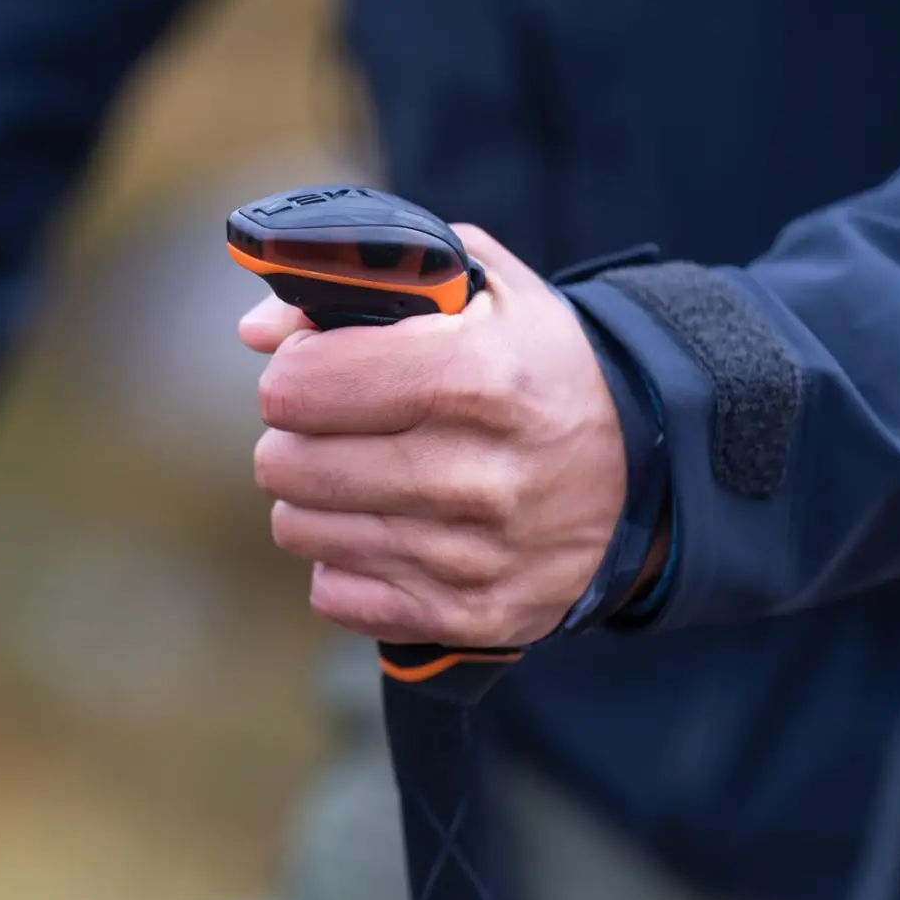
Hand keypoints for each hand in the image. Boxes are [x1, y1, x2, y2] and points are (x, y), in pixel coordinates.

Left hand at [240, 226, 629, 648]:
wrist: (643, 473)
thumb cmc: (536, 367)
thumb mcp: (476, 291)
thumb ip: (360, 283)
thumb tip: (255, 332)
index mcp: (472, 377)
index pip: (297, 387)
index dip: (293, 372)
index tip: (317, 369)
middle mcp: (472, 475)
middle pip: (284, 463)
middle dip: (293, 437)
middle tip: (333, 427)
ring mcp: (470, 556)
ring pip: (298, 529)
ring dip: (313, 500)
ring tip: (361, 475)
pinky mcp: (468, 616)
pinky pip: (333, 594)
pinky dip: (343, 562)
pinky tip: (386, 530)